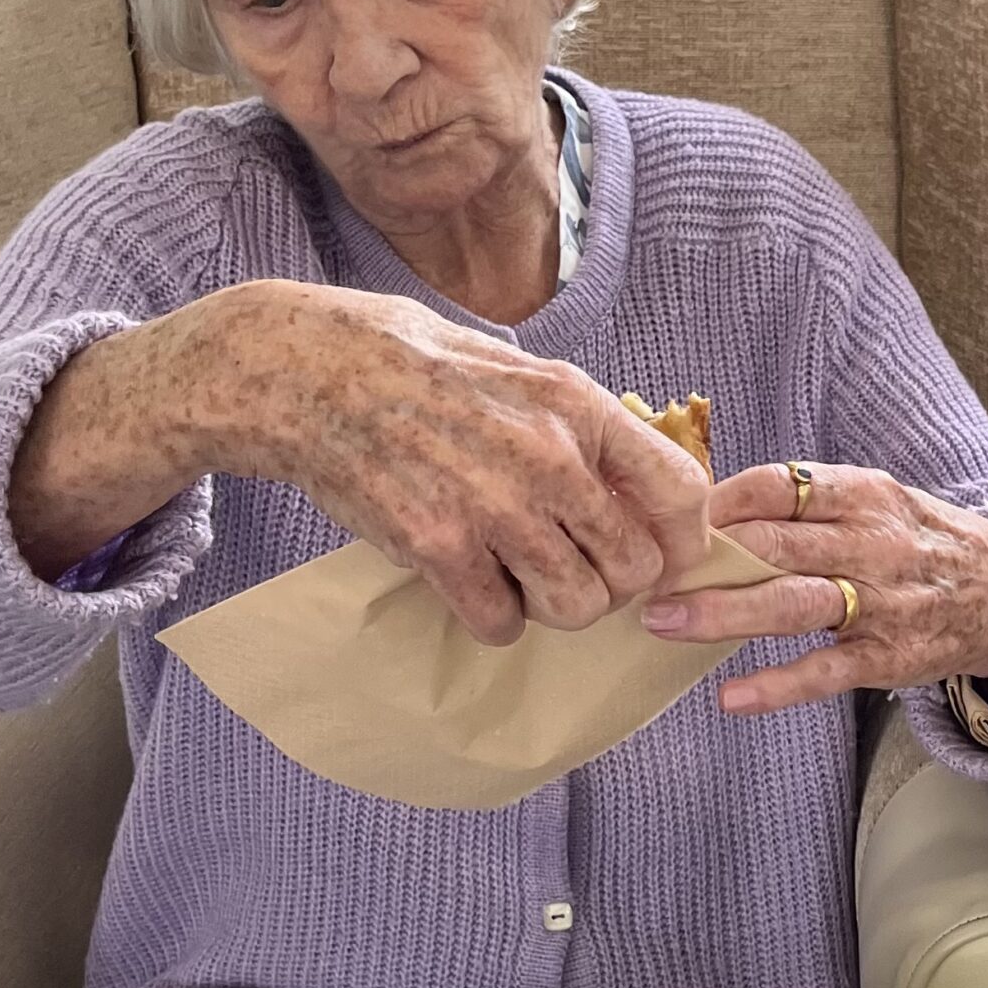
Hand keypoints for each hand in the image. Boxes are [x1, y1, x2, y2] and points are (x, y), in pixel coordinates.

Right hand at [11, 280, 713, 644]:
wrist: (304, 370)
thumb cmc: (416, 364)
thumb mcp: (519, 367)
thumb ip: (583, 425)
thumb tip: (641, 485)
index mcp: (577, 404)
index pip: (680, 492)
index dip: (682, 539)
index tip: (663, 554)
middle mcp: (547, 457)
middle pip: (634, 568)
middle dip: (612, 580)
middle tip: (574, 565)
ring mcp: (493, 507)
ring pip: (577, 606)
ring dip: (554, 604)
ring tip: (521, 574)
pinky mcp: (437, 548)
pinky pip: (501, 623)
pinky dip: (492, 618)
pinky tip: (471, 582)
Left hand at [640, 461, 987, 718]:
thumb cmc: (920, 543)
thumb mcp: (876, 503)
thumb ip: (807, 505)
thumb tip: (708, 508)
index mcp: (864, 495)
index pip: (779, 486)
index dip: (717, 501)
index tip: (665, 516)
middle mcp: (872, 543)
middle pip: (776, 543)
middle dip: (703, 558)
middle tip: (641, 571)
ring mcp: (881, 603)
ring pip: (794, 603)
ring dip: (724, 612)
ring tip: (665, 621)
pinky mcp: (887, 657)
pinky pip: (826, 672)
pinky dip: (778, 686)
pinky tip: (733, 697)